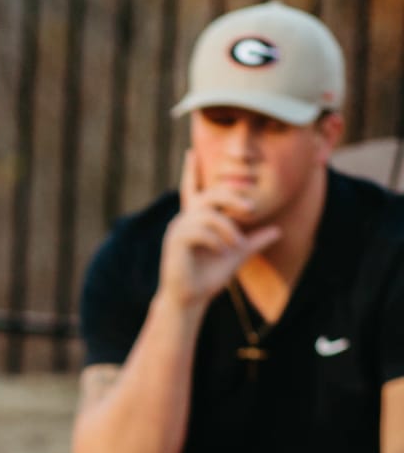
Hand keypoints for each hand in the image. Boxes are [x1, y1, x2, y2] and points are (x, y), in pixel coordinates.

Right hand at [158, 151, 280, 310]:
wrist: (190, 300)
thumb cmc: (209, 278)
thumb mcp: (237, 255)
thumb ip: (255, 241)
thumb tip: (278, 230)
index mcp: (196, 219)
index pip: (192, 189)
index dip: (190, 171)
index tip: (190, 152)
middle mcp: (185, 219)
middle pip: (211, 194)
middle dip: (233, 197)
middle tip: (251, 209)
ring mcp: (178, 229)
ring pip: (208, 213)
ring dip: (228, 227)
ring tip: (237, 244)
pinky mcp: (175, 241)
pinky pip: (200, 230)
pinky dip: (216, 239)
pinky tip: (223, 252)